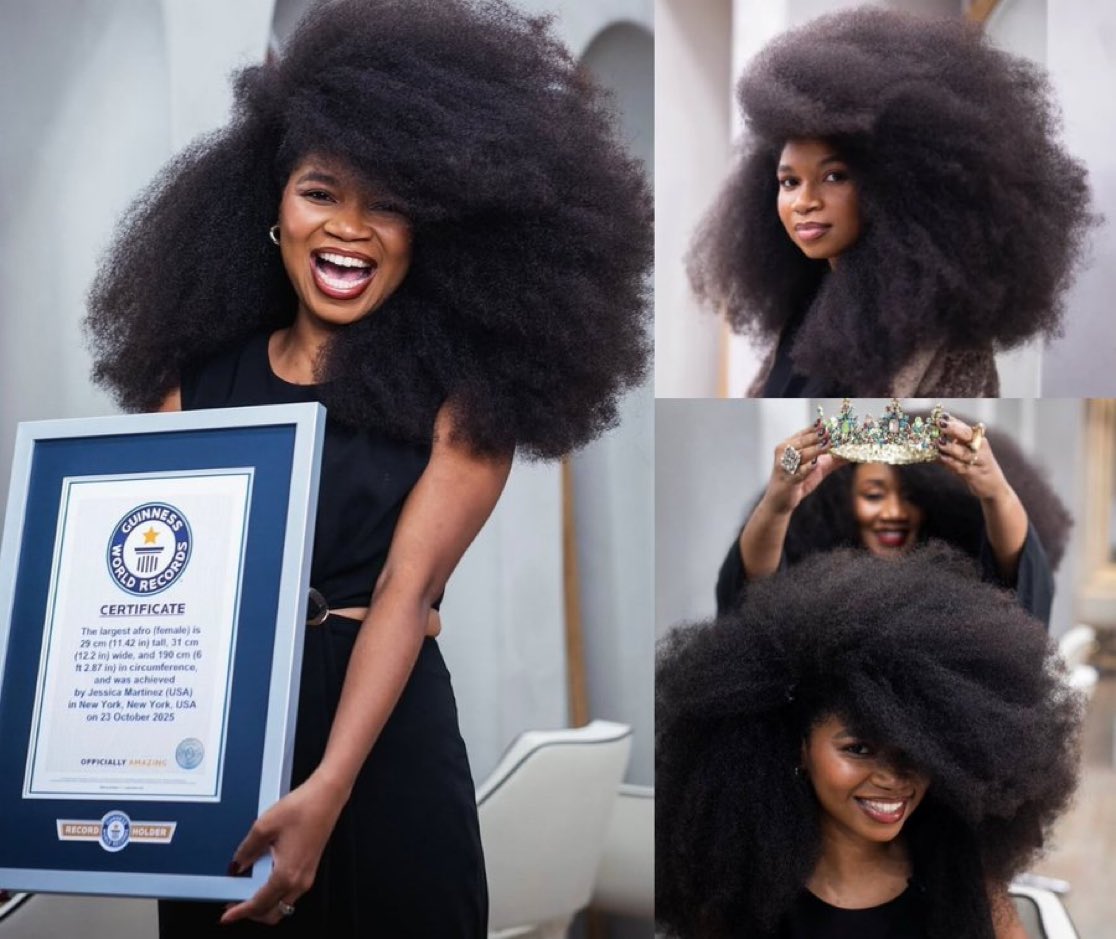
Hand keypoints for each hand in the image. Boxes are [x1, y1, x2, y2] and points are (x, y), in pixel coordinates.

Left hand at [220, 773, 347, 924]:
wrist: (326, 796)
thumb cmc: (302, 808)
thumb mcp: (264, 827)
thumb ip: (246, 850)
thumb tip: (237, 865)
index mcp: (286, 874)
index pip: (258, 904)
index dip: (239, 912)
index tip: (226, 916)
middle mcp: (299, 881)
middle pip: (273, 913)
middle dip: (253, 914)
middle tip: (235, 904)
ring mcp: (307, 876)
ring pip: (283, 904)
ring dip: (265, 905)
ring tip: (248, 892)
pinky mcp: (311, 868)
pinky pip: (291, 893)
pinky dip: (276, 894)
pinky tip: (266, 879)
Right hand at [762, 422, 846, 515]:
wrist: (780, 502)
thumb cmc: (798, 482)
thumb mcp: (818, 468)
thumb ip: (834, 459)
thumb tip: (854, 453)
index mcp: (789, 445)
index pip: (805, 433)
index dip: (819, 428)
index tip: (834, 424)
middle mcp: (784, 452)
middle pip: (804, 441)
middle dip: (820, 436)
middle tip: (834, 432)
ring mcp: (785, 466)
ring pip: (802, 454)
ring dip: (817, 449)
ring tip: (830, 444)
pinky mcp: (788, 479)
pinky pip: (799, 472)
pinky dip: (809, 468)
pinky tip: (817, 464)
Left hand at [935, 414, 1011, 502]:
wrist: (994, 487)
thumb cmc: (978, 467)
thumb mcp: (969, 452)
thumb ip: (955, 443)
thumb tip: (934, 434)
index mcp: (978, 439)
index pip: (965, 427)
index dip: (953, 421)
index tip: (942, 416)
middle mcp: (980, 448)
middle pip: (967, 436)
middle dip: (953, 429)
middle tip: (940, 424)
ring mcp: (978, 461)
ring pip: (963, 452)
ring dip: (950, 447)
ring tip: (938, 442)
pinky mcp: (973, 474)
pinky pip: (959, 467)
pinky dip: (949, 462)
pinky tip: (940, 458)